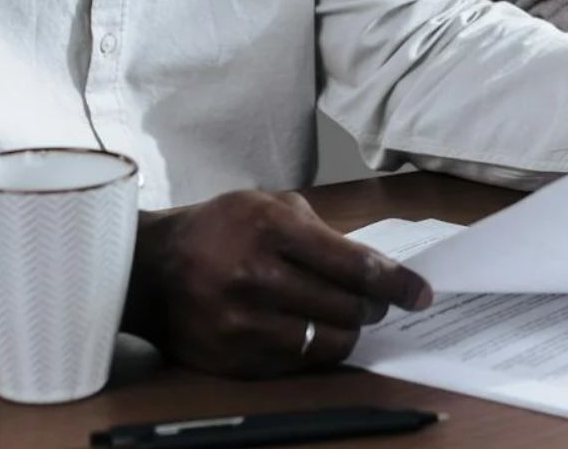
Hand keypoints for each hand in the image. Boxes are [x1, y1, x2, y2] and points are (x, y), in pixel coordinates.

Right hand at [121, 190, 432, 377]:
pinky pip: (300, 363)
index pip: (354, 264)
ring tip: (342, 315)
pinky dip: (313, 347)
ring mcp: (244, 324)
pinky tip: (303, 327)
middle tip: (372, 300)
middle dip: (372, 305)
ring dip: (348, 329)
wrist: (147, 270)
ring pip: (331, 341)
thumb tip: (374, 265)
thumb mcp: (264, 204)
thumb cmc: (216, 229)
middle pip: (350, 306)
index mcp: (269, 228)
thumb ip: (320, 229)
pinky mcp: (235, 358)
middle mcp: (257, 277)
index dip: (397, 283)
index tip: (420, 293)